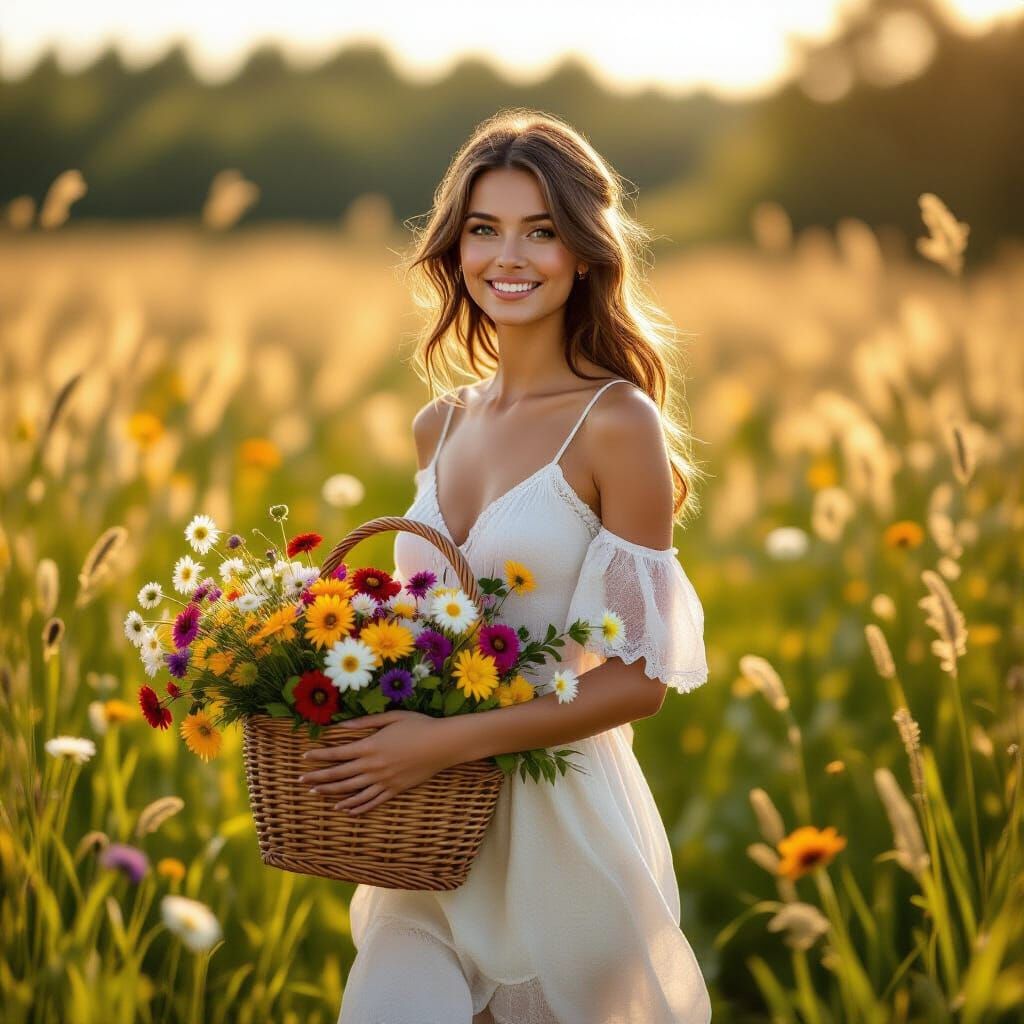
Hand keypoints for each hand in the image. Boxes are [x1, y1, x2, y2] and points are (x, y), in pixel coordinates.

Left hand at [297, 710, 453, 816]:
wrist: (443, 744)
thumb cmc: (419, 725)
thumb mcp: (391, 717)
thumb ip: (365, 722)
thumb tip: (342, 726)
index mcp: (370, 746)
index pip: (338, 754)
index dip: (319, 756)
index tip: (304, 758)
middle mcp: (373, 766)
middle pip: (339, 774)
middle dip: (318, 777)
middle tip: (300, 781)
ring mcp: (383, 780)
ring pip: (352, 791)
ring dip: (331, 792)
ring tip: (316, 793)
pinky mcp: (394, 790)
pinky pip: (371, 802)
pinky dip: (356, 807)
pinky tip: (344, 809)